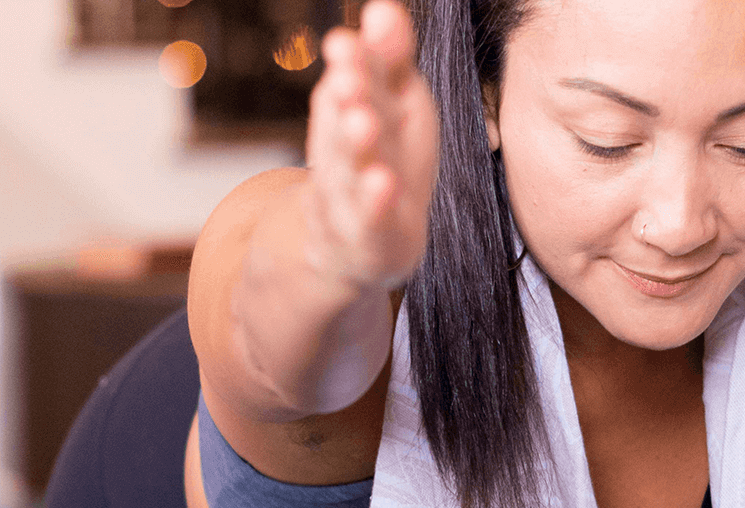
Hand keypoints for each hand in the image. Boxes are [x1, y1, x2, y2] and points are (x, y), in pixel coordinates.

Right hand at [304, 0, 438, 288]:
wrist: (355, 243)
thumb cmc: (384, 159)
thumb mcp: (395, 104)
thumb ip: (392, 61)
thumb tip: (385, 8)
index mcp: (361, 108)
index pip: (360, 78)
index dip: (356, 61)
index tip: (346, 43)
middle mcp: (349, 149)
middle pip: (348, 117)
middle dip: (350, 96)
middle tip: (349, 76)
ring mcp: (351, 195)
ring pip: (349, 168)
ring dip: (354, 146)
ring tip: (363, 123)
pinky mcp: (366, 237)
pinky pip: (369, 219)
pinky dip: (373, 204)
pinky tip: (383, 185)